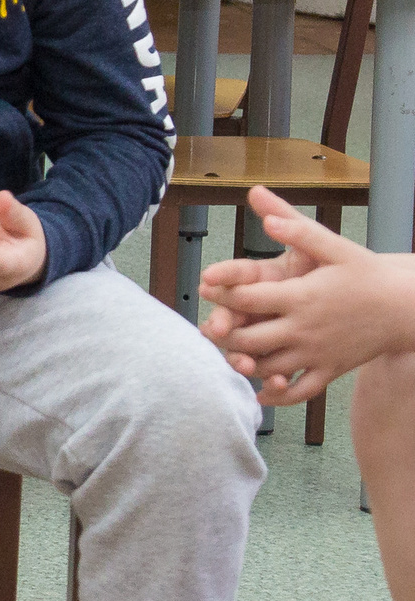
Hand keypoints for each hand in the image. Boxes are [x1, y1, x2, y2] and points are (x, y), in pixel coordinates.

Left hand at [199, 186, 414, 403]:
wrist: (408, 307)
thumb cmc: (369, 274)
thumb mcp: (336, 247)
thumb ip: (297, 229)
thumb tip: (261, 205)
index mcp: (301, 296)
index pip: (247, 297)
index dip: (221, 292)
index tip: (206, 285)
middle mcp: (304, 329)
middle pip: (248, 339)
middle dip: (225, 334)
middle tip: (210, 327)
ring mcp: (317, 353)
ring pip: (268, 368)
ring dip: (245, 365)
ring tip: (229, 356)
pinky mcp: (331, 370)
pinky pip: (300, 392)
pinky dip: (278, 396)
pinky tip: (261, 392)